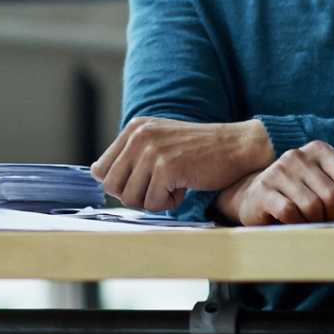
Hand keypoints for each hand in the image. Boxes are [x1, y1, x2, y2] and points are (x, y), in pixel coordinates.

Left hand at [91, 116, 273, 210]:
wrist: (235, 146)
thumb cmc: (198, 150)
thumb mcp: (159, 142)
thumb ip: (130, 156)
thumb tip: (98, 177)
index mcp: (134, 129)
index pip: (101, 170)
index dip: (120, 185)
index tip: (142, 184)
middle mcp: (138, 136)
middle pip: (112, 186)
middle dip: (134, 196)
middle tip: (158, 189)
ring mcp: (151, 151)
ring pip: (131, 198)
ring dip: (153, 201)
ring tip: (173, 187)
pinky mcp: (166, 167)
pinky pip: (153, 203)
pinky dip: (169, 204)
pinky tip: (184, 189)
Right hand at [215, 142, 333, 224]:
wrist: (255, 199)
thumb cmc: (301, 196)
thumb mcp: (329, 190)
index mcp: (319, 151)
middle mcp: (298, 155)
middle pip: (333, 195)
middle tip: (333, 226)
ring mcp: (278, 171)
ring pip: (313, 206)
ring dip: (317, 223)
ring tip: (313, 225)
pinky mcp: (263, 189)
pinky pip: (290, 213)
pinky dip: (298, 224)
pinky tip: (295, 224)